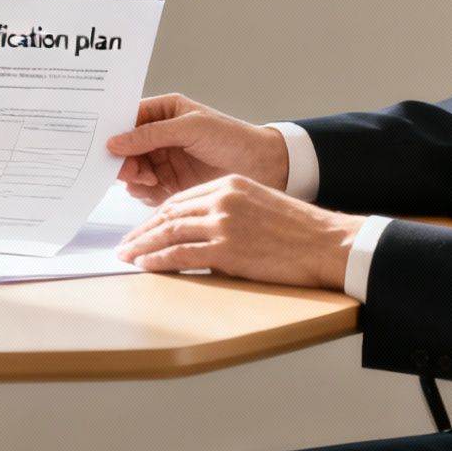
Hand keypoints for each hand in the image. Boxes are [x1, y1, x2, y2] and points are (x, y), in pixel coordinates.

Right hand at [105, 94, 289, 205]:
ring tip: (149, 179)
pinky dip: (144, 192)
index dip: (112, 130)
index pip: (127, 118)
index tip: (102, 143)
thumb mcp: (190, 128)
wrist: (263, 166)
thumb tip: (115, 141)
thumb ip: (151, 134)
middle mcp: (159, 136)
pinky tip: (156, 189)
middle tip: (130, 170)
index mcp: (163, 112)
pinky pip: (145, 190)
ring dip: (134, 177)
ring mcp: (163, 161)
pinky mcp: (170, 185)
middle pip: (124, 149)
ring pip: (131, 171)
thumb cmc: (232, 137)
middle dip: (123, 160)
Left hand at [114, 175, 361, 288]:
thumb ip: (227, 212)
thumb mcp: (258, 205)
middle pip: (169, 214)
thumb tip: (200, 235)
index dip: (156, 216)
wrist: (326, 243)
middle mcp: (222, 199)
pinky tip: (146, 266)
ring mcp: (224, 224)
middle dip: (142, 231)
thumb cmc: (298, 230)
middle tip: (125, 244)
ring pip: (169, 233)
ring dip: (143, 246)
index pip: (180, 200)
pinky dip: (159, 261)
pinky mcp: (227, 249)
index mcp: (229, 185)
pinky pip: (181, 255)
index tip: (142, 229)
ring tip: (127, 256)